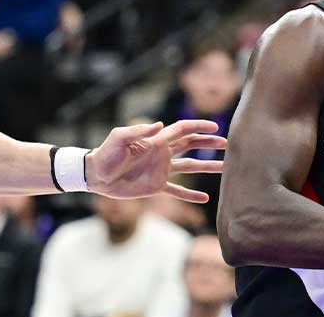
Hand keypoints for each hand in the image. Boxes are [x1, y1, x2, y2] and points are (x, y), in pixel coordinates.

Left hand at [86, 120, 227, 202]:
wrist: (96, 175)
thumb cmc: (106, 153)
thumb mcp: (119, 138)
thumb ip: (138, 132)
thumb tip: (159, 125)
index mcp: (156, 140)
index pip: (183, 130)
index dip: (199, 128)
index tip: (215, 129)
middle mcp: (162, 153)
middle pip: (191, 146)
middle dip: (209, 144)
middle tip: (227, 144)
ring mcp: (161, 170)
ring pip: (190, 167)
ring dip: (207, 167)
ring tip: (225, 168)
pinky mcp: (156, 186)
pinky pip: (177, 191)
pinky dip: (190, 195)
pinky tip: (205, 199)